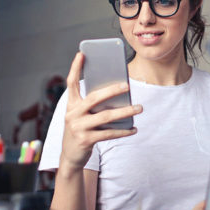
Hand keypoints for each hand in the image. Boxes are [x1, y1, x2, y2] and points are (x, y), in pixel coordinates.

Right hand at [60, 52, 141, 170]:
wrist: (70, 156)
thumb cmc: (80, 130)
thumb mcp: (81, 115)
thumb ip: (92, 105)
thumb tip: (117, 94)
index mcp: (71, 104)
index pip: (71, 83)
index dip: (75, 68)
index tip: (81, 54)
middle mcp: (72, 114)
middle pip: (94, 98)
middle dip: (112, 91)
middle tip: (127, 86)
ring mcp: (78, 127)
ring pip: (105, 116)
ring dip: (125, 111)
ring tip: (139, 108)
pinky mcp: (86, 140)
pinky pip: (109, 134)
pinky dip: (123, 131)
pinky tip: (133, 128)